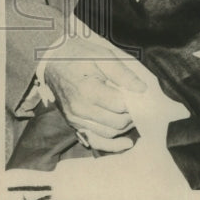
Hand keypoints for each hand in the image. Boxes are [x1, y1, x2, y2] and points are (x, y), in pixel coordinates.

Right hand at [42, 36, 146, 152]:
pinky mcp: (74, 123)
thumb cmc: (80, 55)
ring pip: (108, 133)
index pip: (121, 106)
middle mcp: (80, 109)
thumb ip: (123, 74)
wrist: (53, 60)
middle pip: (117, 122)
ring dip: (126, 127)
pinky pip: (94, 140)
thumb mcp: (104, 56)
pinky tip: (126, 144)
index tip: (145, 96)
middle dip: (134, 115)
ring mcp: (75, 119)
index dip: (137, 102)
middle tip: (144, 106)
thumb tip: (142, 89)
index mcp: (88, 91)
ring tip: (136, 115)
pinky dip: (111, 145)